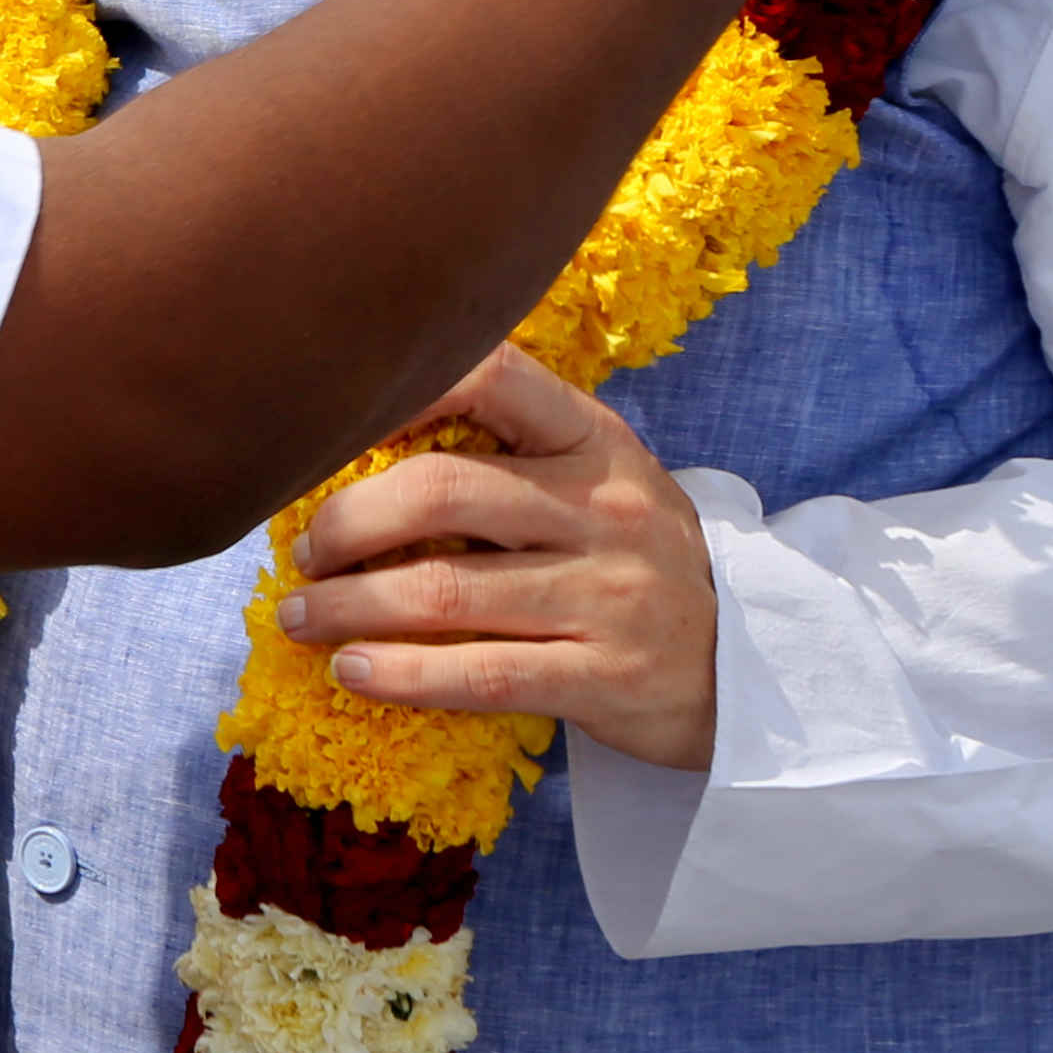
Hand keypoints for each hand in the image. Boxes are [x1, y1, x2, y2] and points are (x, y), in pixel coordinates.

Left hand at [274, 341, 719, 770]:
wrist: (753, 669)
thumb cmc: (631, 562)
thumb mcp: (599, 482)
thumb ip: (508, 454)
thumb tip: (352, 447)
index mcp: (595, 441)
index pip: (492, 376)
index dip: (399, 389)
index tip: (330, 425)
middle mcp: (604, 509)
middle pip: (442, 490)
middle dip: (347, 522)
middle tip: (302, 553)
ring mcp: (608, 595)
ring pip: (445, 591)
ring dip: (349, 606)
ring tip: (300, 618)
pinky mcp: (605, 676)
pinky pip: (480, 674)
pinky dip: (400, 673)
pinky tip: (352, 673)